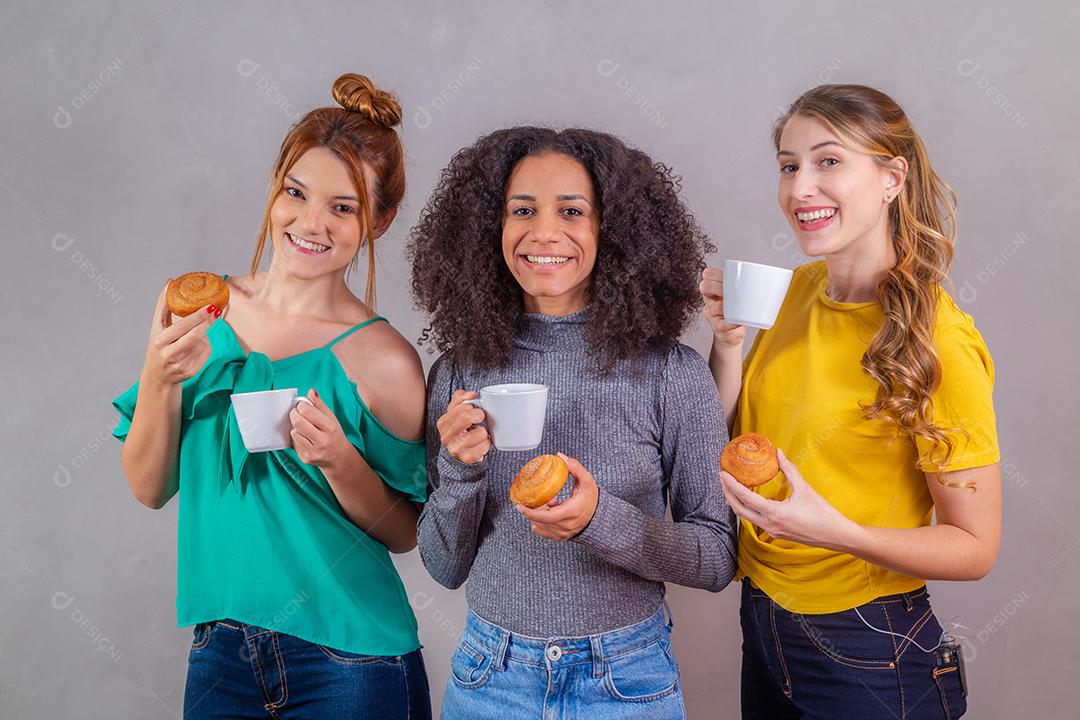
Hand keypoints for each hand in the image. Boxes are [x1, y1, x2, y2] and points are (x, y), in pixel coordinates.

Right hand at [142, 279, 222, 386]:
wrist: (158, 376)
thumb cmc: (159, 346)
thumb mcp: (157, 327)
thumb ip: (163, 305)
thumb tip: (170, 282)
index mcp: (160, 340)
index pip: (183, 326)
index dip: (198, 316)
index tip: (210, 305)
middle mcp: (169, 353)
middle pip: (196, 335)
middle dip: (208, 322)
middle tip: (216, 310)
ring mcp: (181, 364)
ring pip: (203, 343)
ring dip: (206, 333)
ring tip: (202, 327)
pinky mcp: (191, 371)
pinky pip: (207, 353)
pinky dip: (207, 345)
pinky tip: (200, 344)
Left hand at [289, 389, 350, 469]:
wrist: (339, 457)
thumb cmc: (335, 435)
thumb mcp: (332, 418)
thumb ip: (320, 405)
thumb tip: (311, 392)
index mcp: (330, 428)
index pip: (306, 411)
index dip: (301, 405)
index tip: (302, 406)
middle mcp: (322, 441)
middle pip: (297, 422)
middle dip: (294, 414)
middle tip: (296, 413)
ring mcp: (313, 451)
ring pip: (294, 432)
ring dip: (296, 427)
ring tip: (304, 427)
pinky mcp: (305, 458)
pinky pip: (293, 443)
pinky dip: (297, 438)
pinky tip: (304, 438)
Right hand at [436, 390, 490, 464]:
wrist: (456, 453)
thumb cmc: (458, 430)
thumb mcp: (455, 412)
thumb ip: (461, 399)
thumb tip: (471, 394)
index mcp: (443, 422)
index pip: (460, 408)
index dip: (472, 407)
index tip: (474, 410)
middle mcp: (447, 436)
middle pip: (466, 417)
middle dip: (478, 415)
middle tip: (480, 418)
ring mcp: (456, 448)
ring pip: (481, 432)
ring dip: (484, 431)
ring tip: (479, 433)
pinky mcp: (467, 458)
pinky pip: (485, 446)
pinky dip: (487, 443)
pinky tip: (481, 443)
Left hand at [516, 454, 599, 540]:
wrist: (599, 516)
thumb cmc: (592, 499)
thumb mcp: (587, 481)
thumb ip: (575, 468)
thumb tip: (561, 457)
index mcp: (571, 511)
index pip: (547, 516)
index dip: (531, 512)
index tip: (520, 505)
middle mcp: (566, 525)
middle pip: (540, 521)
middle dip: (530, 511)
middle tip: (525, 501)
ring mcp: (563, 533)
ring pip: (540, 527)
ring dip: (535, 515)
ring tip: (542, 504)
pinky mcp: (560, 536)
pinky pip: (543, 532)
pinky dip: (539, 522)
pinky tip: (545, 512)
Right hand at [700, 267, 746, 347]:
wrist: (732, 335)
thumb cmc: (736, 313)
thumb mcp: (736, 296)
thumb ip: (743, 286)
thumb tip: (767, 275)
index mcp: (713, 290)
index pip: (707, 275)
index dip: (714, 274)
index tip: (725, 276)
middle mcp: (710, 301)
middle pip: (705, 287)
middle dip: (717, 286)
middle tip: (730, 289)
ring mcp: (713, 315)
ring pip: (713, 307)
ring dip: (723, 304)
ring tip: (734, 304)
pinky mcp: (720, 328)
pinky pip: (722, 325)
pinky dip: (731, 322)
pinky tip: (737, 321)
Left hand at [719, 448, 858, 549]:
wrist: (835, 535)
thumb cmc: (822, 513)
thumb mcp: (805, 489)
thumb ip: (789, 470)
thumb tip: (778, 453)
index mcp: (774, 514)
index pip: (745, 498)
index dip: (731, 485)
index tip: (723, 473)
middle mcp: (769, 525)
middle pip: (738, 509)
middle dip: (727, 493)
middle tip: (722, 477)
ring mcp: (771, 531)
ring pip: (745, 516)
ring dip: (736, 501)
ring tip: (731, 486)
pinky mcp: (775, 533)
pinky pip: (754, 520)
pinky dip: (747, 508)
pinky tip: (747, 498)